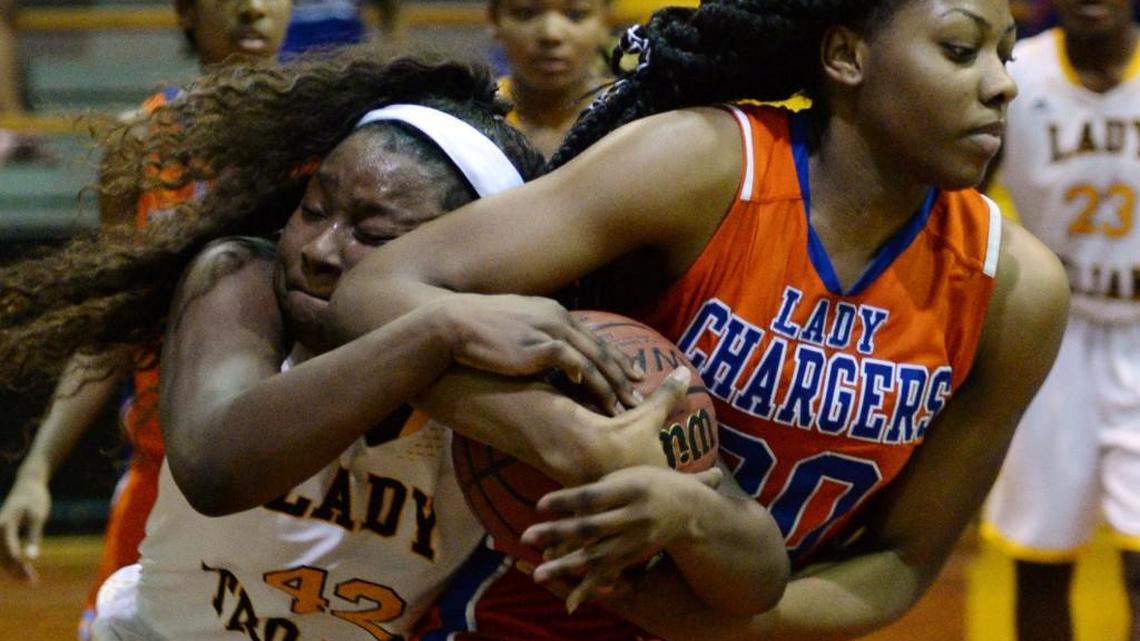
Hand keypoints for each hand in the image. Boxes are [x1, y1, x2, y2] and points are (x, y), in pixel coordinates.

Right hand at [0, 474, 50, 581]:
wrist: (28, 485)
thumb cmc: (35, 499)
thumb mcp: (38, 517)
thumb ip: (33, 536)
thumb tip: (32, 557)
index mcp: (4, 525)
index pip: (9, 552)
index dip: (19, 566)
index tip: (31, 579)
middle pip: (3, 557)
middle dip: (15, 571)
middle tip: (33, 582)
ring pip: (2, 557)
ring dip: (14, 569)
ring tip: (31, 580)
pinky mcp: (1, 534)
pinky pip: (4, 552)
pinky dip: (13, 561)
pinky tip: (25, 570)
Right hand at [429, 294, 644, 414]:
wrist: (453, 324)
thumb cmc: (479, 328)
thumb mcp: (516, 328)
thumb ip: (537, 339)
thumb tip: (547, 358)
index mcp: (554, 313)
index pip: (593, 339)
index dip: (615, 358)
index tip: (632, 376)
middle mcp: (558, 319)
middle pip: (601, 350)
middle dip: (622, 375)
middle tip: (640, 396)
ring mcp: (550, 331)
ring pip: (592, 360)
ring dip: (610, 385)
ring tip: (624, 406)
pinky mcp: (538, 345)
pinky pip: (572, 363)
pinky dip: (587, 378)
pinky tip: (596, 394)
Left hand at [520, 465, 723, 610]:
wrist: (689, 508)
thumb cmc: (648, 483)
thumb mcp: (628, 474)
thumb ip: (599, 488)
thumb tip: (560, 503)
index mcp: (630, 488)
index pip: (591, 497)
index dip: (565, 501)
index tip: (539, 505)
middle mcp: (634, 515)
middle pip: (589, 527)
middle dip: (556, 534)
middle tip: (525, 538)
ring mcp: (635, 539)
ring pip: (596, 556)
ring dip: (565, 566)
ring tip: (538, 574)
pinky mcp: (635, 557)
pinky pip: (610, 575)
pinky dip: (589, 588)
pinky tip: (569, 601)